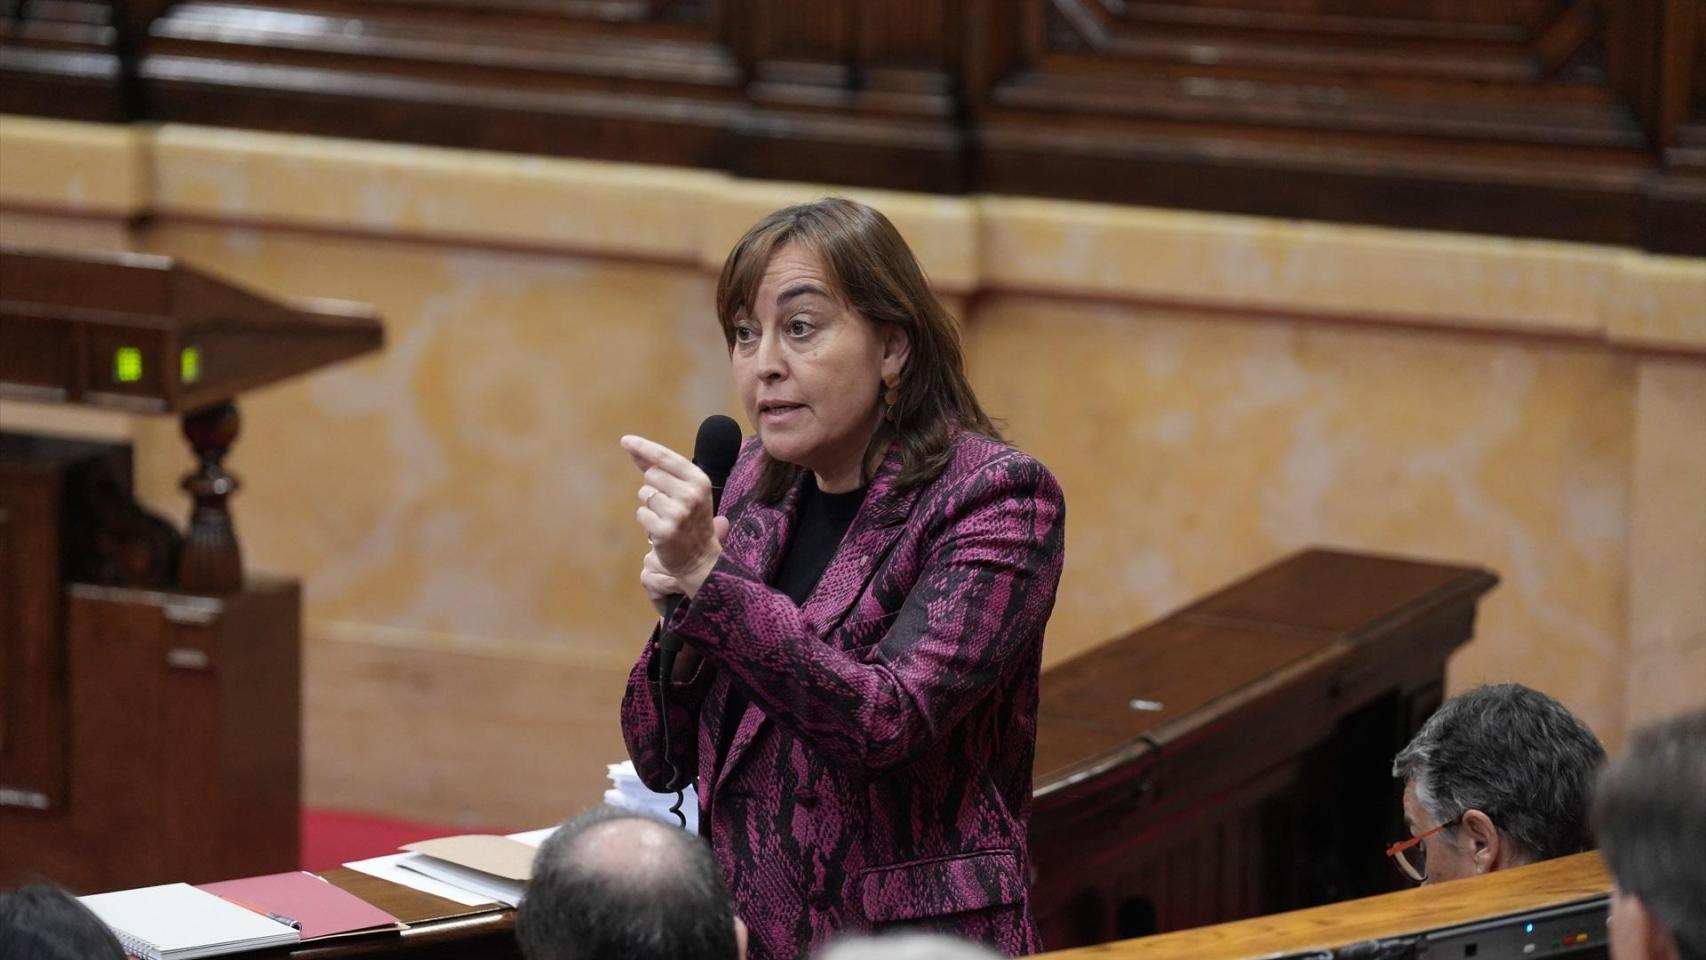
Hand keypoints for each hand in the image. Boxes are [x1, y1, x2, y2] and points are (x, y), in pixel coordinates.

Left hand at [622, 434, 726, 599]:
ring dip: (650, 507)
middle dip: (653, 488)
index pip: (666, 458)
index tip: (626, 441)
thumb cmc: (692, 520)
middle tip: (669, 505)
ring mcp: (678, 513)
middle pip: (651, 475)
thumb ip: (662, 469)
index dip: (644, 448)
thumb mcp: (687, 491)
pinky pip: (641, 515)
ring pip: (644, 495)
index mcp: (699, 480)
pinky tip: (661, 531)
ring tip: (667, 519)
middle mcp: (691, 494)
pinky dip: (647, 522)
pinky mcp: (664, 530)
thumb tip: (633, 448)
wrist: (701, 560)